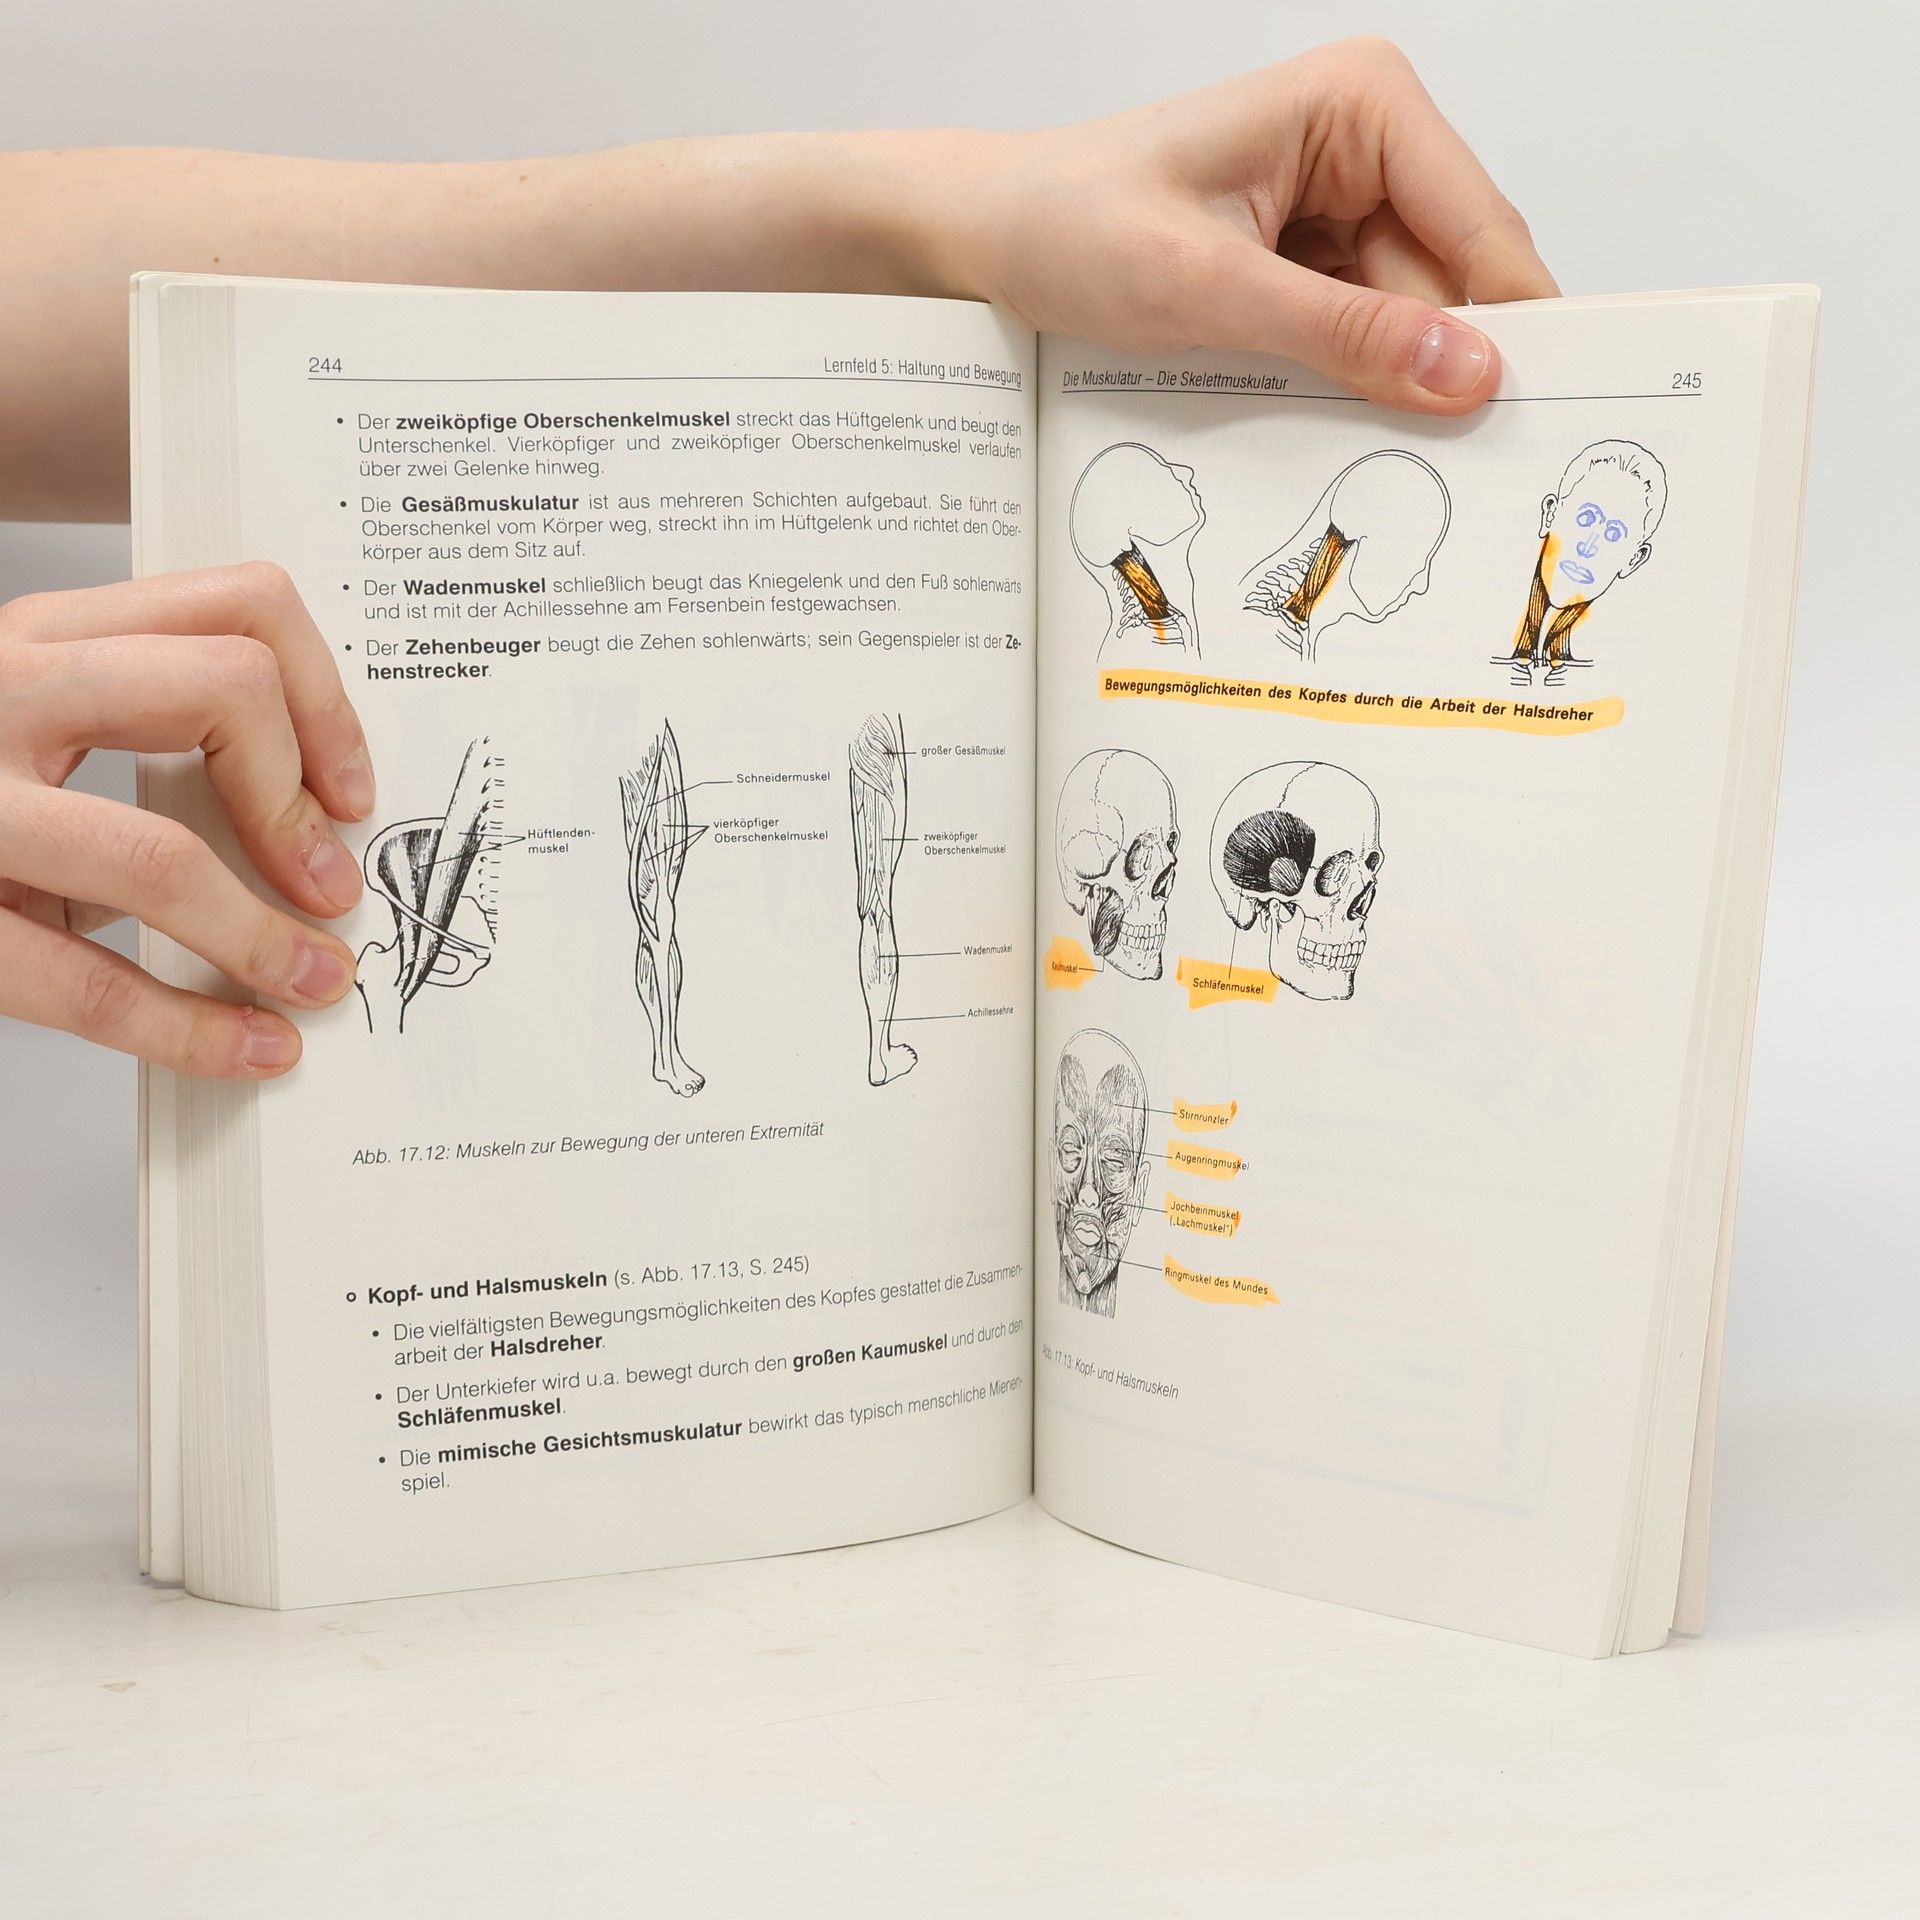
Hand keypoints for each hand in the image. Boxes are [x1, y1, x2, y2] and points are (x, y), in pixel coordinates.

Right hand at [0, 563, 373, 1076]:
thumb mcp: (38, 730)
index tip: (349, 791)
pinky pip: (86, 979)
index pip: (238, 606)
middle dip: (300, 805)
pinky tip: (246, 1044)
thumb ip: (148, 736)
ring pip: (159, 851)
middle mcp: (1, 691)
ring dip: (262, 936)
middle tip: (330, 884)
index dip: (327, 703)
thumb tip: (302, 829)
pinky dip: (191, 1029)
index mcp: (44, 638)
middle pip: (226, 688)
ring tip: (312, 980)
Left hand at [945, 38, 1556, 412]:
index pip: (1479, 227)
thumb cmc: (1068, 225)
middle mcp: (1367, 144)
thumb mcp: (1208, 290)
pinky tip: (1311, 415)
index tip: (1542, 419)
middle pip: (1452, 283)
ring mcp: (1340, 207)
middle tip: (1441, 465)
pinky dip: (1343, 384)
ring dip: (1379, 385)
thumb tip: (1468, 374)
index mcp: (1362, 105)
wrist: (984, 239)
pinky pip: (1359, 336)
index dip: (1512, 326)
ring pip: (1408, 322)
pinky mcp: (1308, 263)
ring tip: (1339, 435)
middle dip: (1437, 368)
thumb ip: (1344, 334)